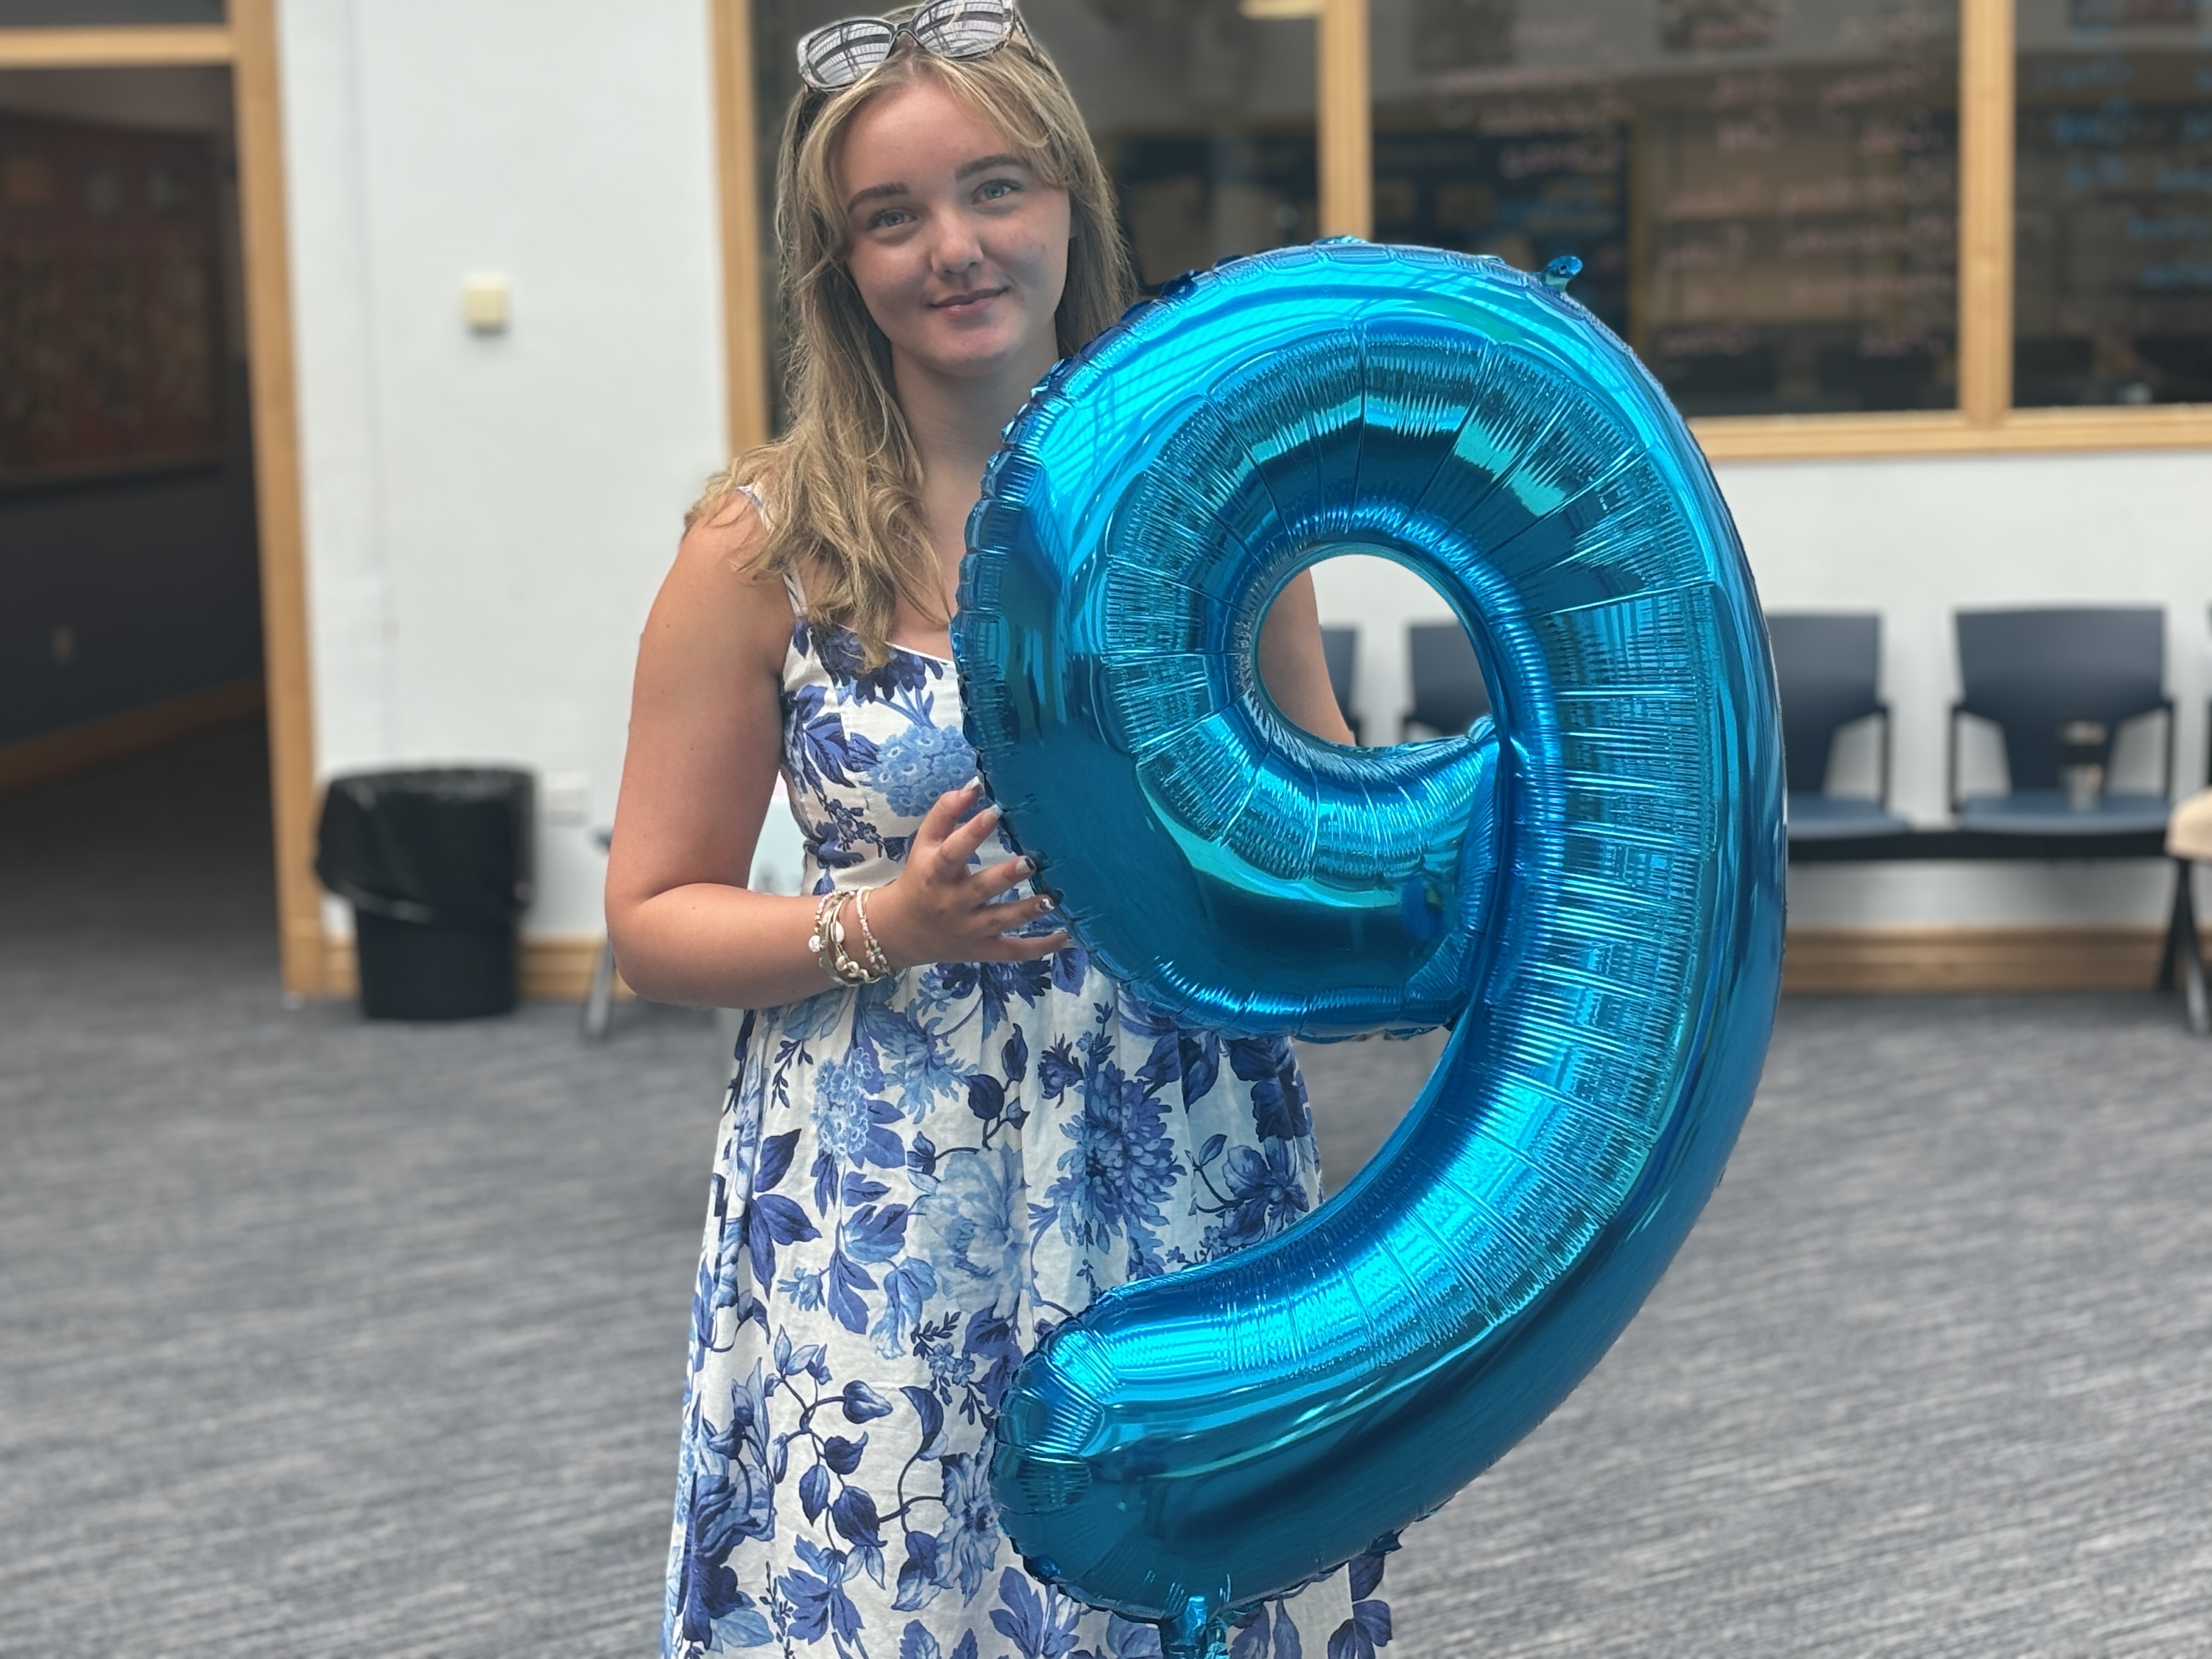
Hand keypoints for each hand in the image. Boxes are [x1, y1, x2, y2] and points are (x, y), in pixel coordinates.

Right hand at [866, 782, 1069, 968]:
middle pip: (981, 888)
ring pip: (1001, 921)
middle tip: (1030, 861)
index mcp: (937, 872)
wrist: (901, 930)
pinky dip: (1040, 947)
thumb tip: (975, 785)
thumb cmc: (921, 877)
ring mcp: (970, 929)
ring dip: (1028, 911)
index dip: (973, 832)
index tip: (995, 812)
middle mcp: (953, 902)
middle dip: (1006, 876)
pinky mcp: (982, 950)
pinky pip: (1013, 952)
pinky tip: (1066, 937)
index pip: (953, 852)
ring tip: (1052, 899)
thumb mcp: (924, 843)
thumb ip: (946, 812)